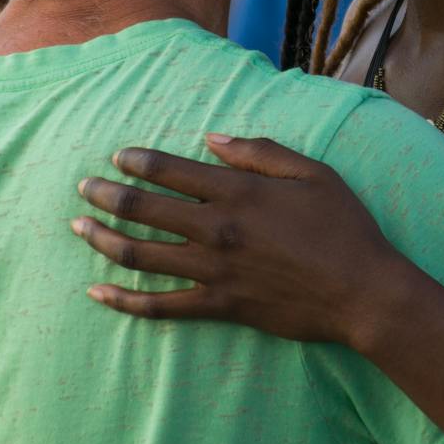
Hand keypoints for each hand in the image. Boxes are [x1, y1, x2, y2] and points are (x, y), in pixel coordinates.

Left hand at [73, 134, 411, 347]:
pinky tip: (98, 292)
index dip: (138, 161)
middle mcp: (216, 228)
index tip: (118, 157)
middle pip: (143, 209)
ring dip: (104, 239)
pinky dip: (124, 300)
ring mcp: (213, 270)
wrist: (363, 292)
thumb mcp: (312, 172)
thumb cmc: (345, 227)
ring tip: (80, 228)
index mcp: (237, 191)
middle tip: (84, 188)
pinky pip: (160, 306)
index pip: (171, 170)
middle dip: (106, 195)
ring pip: (140, 254)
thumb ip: (260, 151)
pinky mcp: (219, 305)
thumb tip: (213, 137)